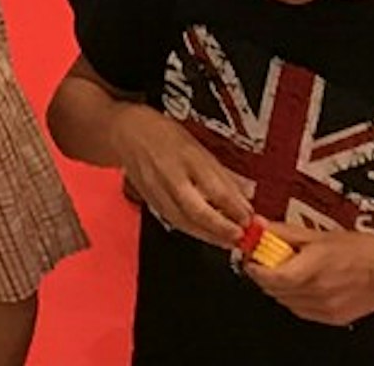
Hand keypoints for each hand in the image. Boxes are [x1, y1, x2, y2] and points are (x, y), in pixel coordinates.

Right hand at [110, 108, 253, 250]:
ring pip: (183, 220)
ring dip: (207, 235)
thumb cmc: (163, 134)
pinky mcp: (148, 199)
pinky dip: (191, 230)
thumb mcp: (197, 145)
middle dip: (220, 228)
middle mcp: (170, 173)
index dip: (234, 207)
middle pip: (196, 209)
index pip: (214, 187)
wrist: (124, 131)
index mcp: (186, 155)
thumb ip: (221, 174)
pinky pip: (172, 220)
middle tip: (239, 237)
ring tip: (227, 242)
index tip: (249, 218)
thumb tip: (245, 199)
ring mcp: (156, 188)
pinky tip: (205, 235)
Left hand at [255, 226, 373, 326]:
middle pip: (275, 290)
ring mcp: (327, 308)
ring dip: (279, 288)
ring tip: (285, 271)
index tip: (251, 259)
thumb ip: (284, 233)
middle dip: (264, 276)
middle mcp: (319, 292)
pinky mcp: (334, 318)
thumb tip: (259, 227)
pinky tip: (302, 285)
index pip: (271, 277)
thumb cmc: (361, 250)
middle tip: (264, 261)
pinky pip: (302, 310)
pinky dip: (295, 298)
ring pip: (286, 302)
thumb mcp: (318, 234)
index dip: (255, 269)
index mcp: (313, 269)